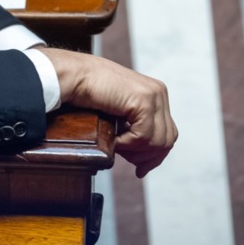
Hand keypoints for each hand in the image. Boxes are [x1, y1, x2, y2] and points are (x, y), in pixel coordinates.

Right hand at [39, 47, 176, 177]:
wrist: (75, 75)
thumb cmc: (89, 92)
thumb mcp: (119, 111)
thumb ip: (134, 125)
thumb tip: (143, 156)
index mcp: (155, 94)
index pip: (168, 133)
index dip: (155, 155)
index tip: (140, 169)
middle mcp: (159, 92)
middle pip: (168, 139)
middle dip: (147, 156)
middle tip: (127, 160)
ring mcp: (154, 95)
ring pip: (159, 141)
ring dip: (135, 150)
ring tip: (116, 144)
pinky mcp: (144, 100)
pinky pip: (144, 136)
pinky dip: (127, 143)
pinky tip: (114, 138)